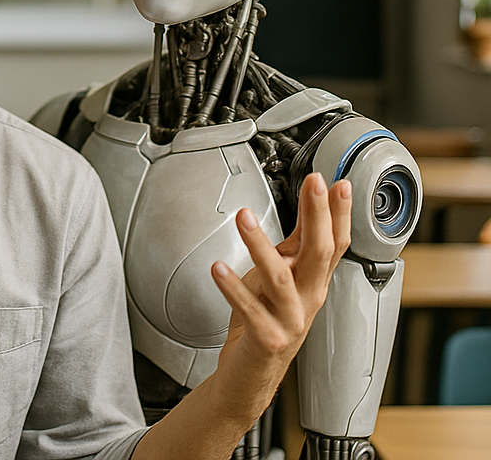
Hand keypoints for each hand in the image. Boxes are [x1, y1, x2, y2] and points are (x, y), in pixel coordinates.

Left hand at [209, 172, 352, 421]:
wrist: (250, 375)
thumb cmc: (265, 322)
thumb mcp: (282, 276)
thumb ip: (295, 245)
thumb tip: (310, 205)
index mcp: (313, 281)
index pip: (336, 243)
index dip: (339, 213)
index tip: (337, 181)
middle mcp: (307, 299)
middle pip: (320, 253)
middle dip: (318, 216)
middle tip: (314, 183)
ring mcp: (290, 320)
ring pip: (281, 278)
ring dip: (261, 245)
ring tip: (244, 217)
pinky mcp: (267, 339)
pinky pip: (250, 309)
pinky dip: (233, 288)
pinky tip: (217, 268)